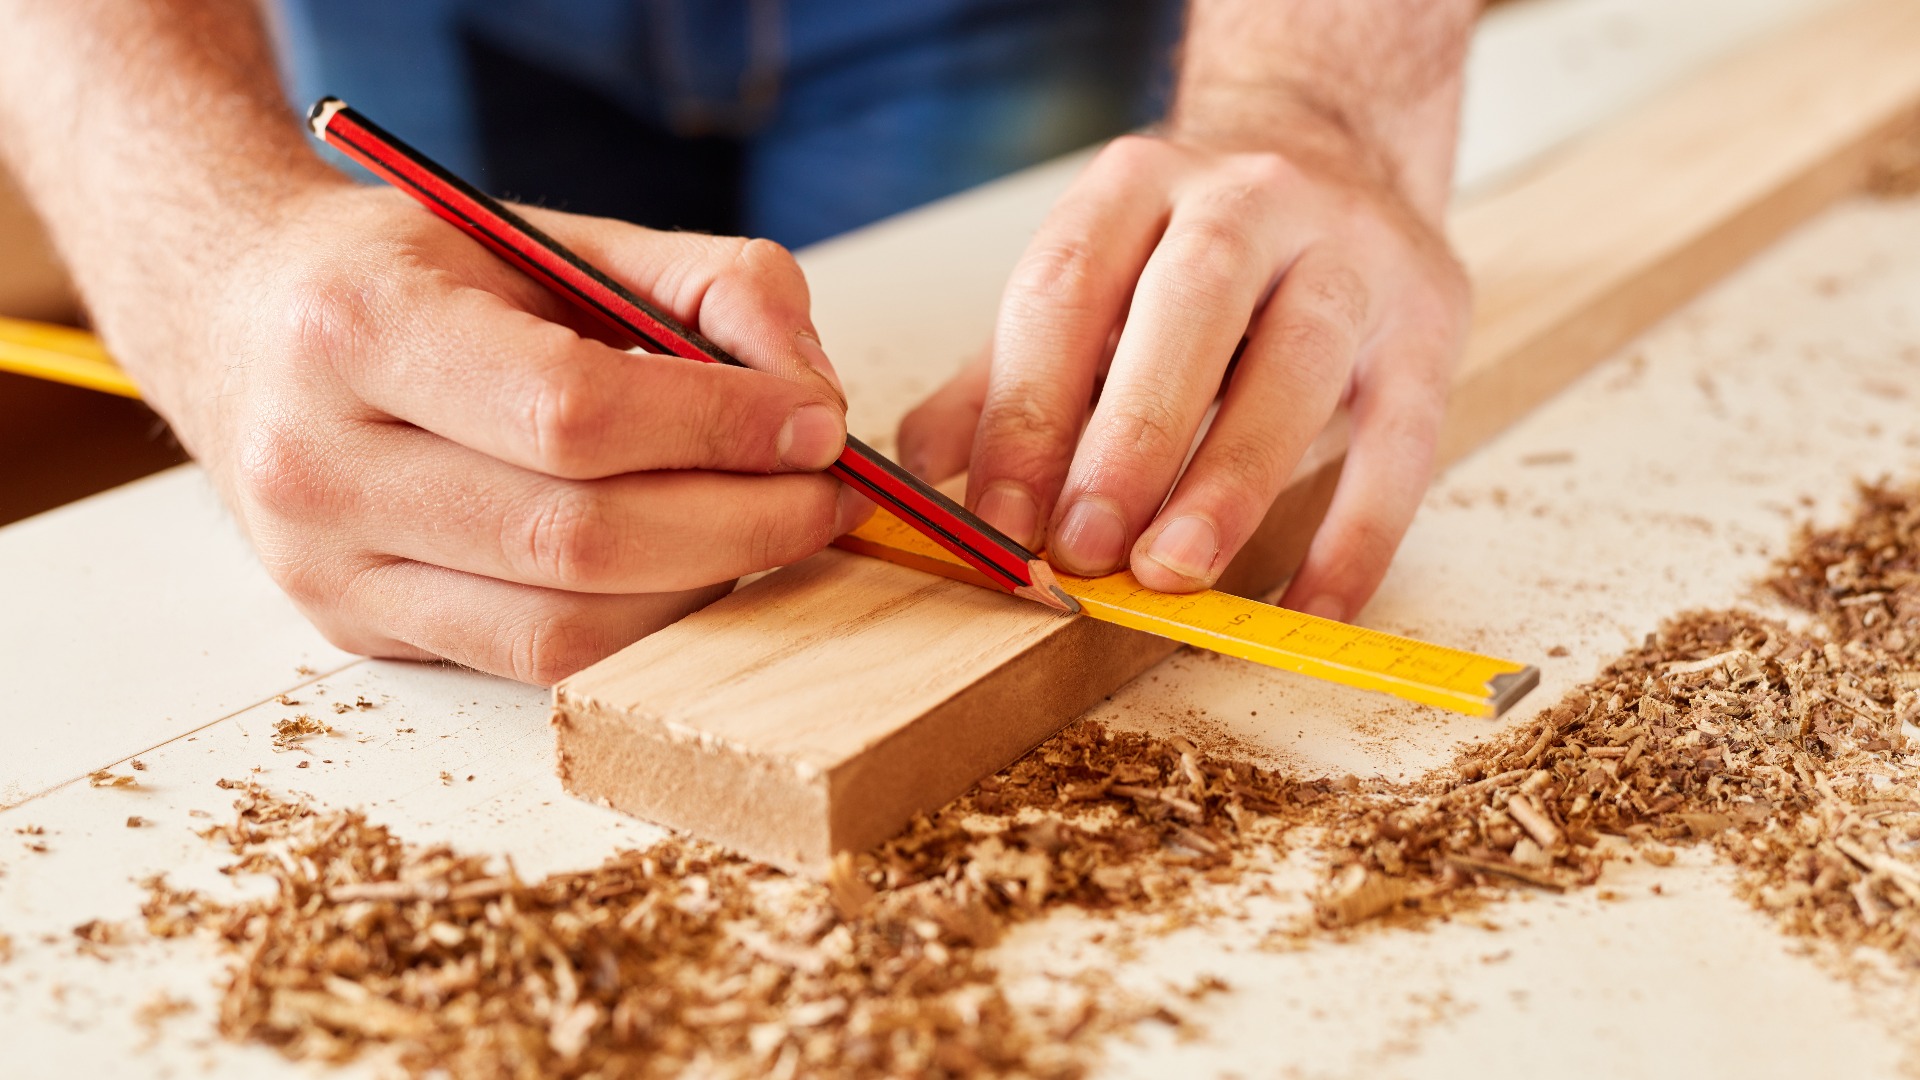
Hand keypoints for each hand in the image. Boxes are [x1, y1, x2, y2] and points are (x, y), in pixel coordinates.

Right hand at [126, 182, 862, 683]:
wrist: (236, 320)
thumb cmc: (415, 273)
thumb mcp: (552, 233)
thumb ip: (705, 285)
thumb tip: (814, 396)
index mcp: (357, 327)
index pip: (570, 411)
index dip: (717, 428)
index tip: (817, 423)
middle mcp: (317, 461)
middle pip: (578, 539)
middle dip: (741, 523)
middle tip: (830, 494)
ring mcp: (326, 566)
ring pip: (564, 628)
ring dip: (707, 585)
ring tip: (774, 529)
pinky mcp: (355, 630)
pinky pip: (535, 661)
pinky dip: (644, 622)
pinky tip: (694, 568)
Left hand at [898, 128, 1467, 621]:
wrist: (1338, 150)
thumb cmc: (1188, 249)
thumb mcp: (1090, 286)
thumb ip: (1006, 372)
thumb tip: (924, 470)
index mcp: (1136, 186)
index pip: (1065, 290)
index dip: (1026, 411)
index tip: (997, 521)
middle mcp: (1247, 199)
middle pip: (1188, 308)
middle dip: (1129, 438)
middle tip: (1084, 546)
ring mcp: (1350, 253)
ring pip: (1297, 360)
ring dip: (1232, 478)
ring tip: (1175, 571)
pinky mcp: (1428, 321)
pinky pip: (1403, 438)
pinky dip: (1359, 533)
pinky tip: (1309, 609)